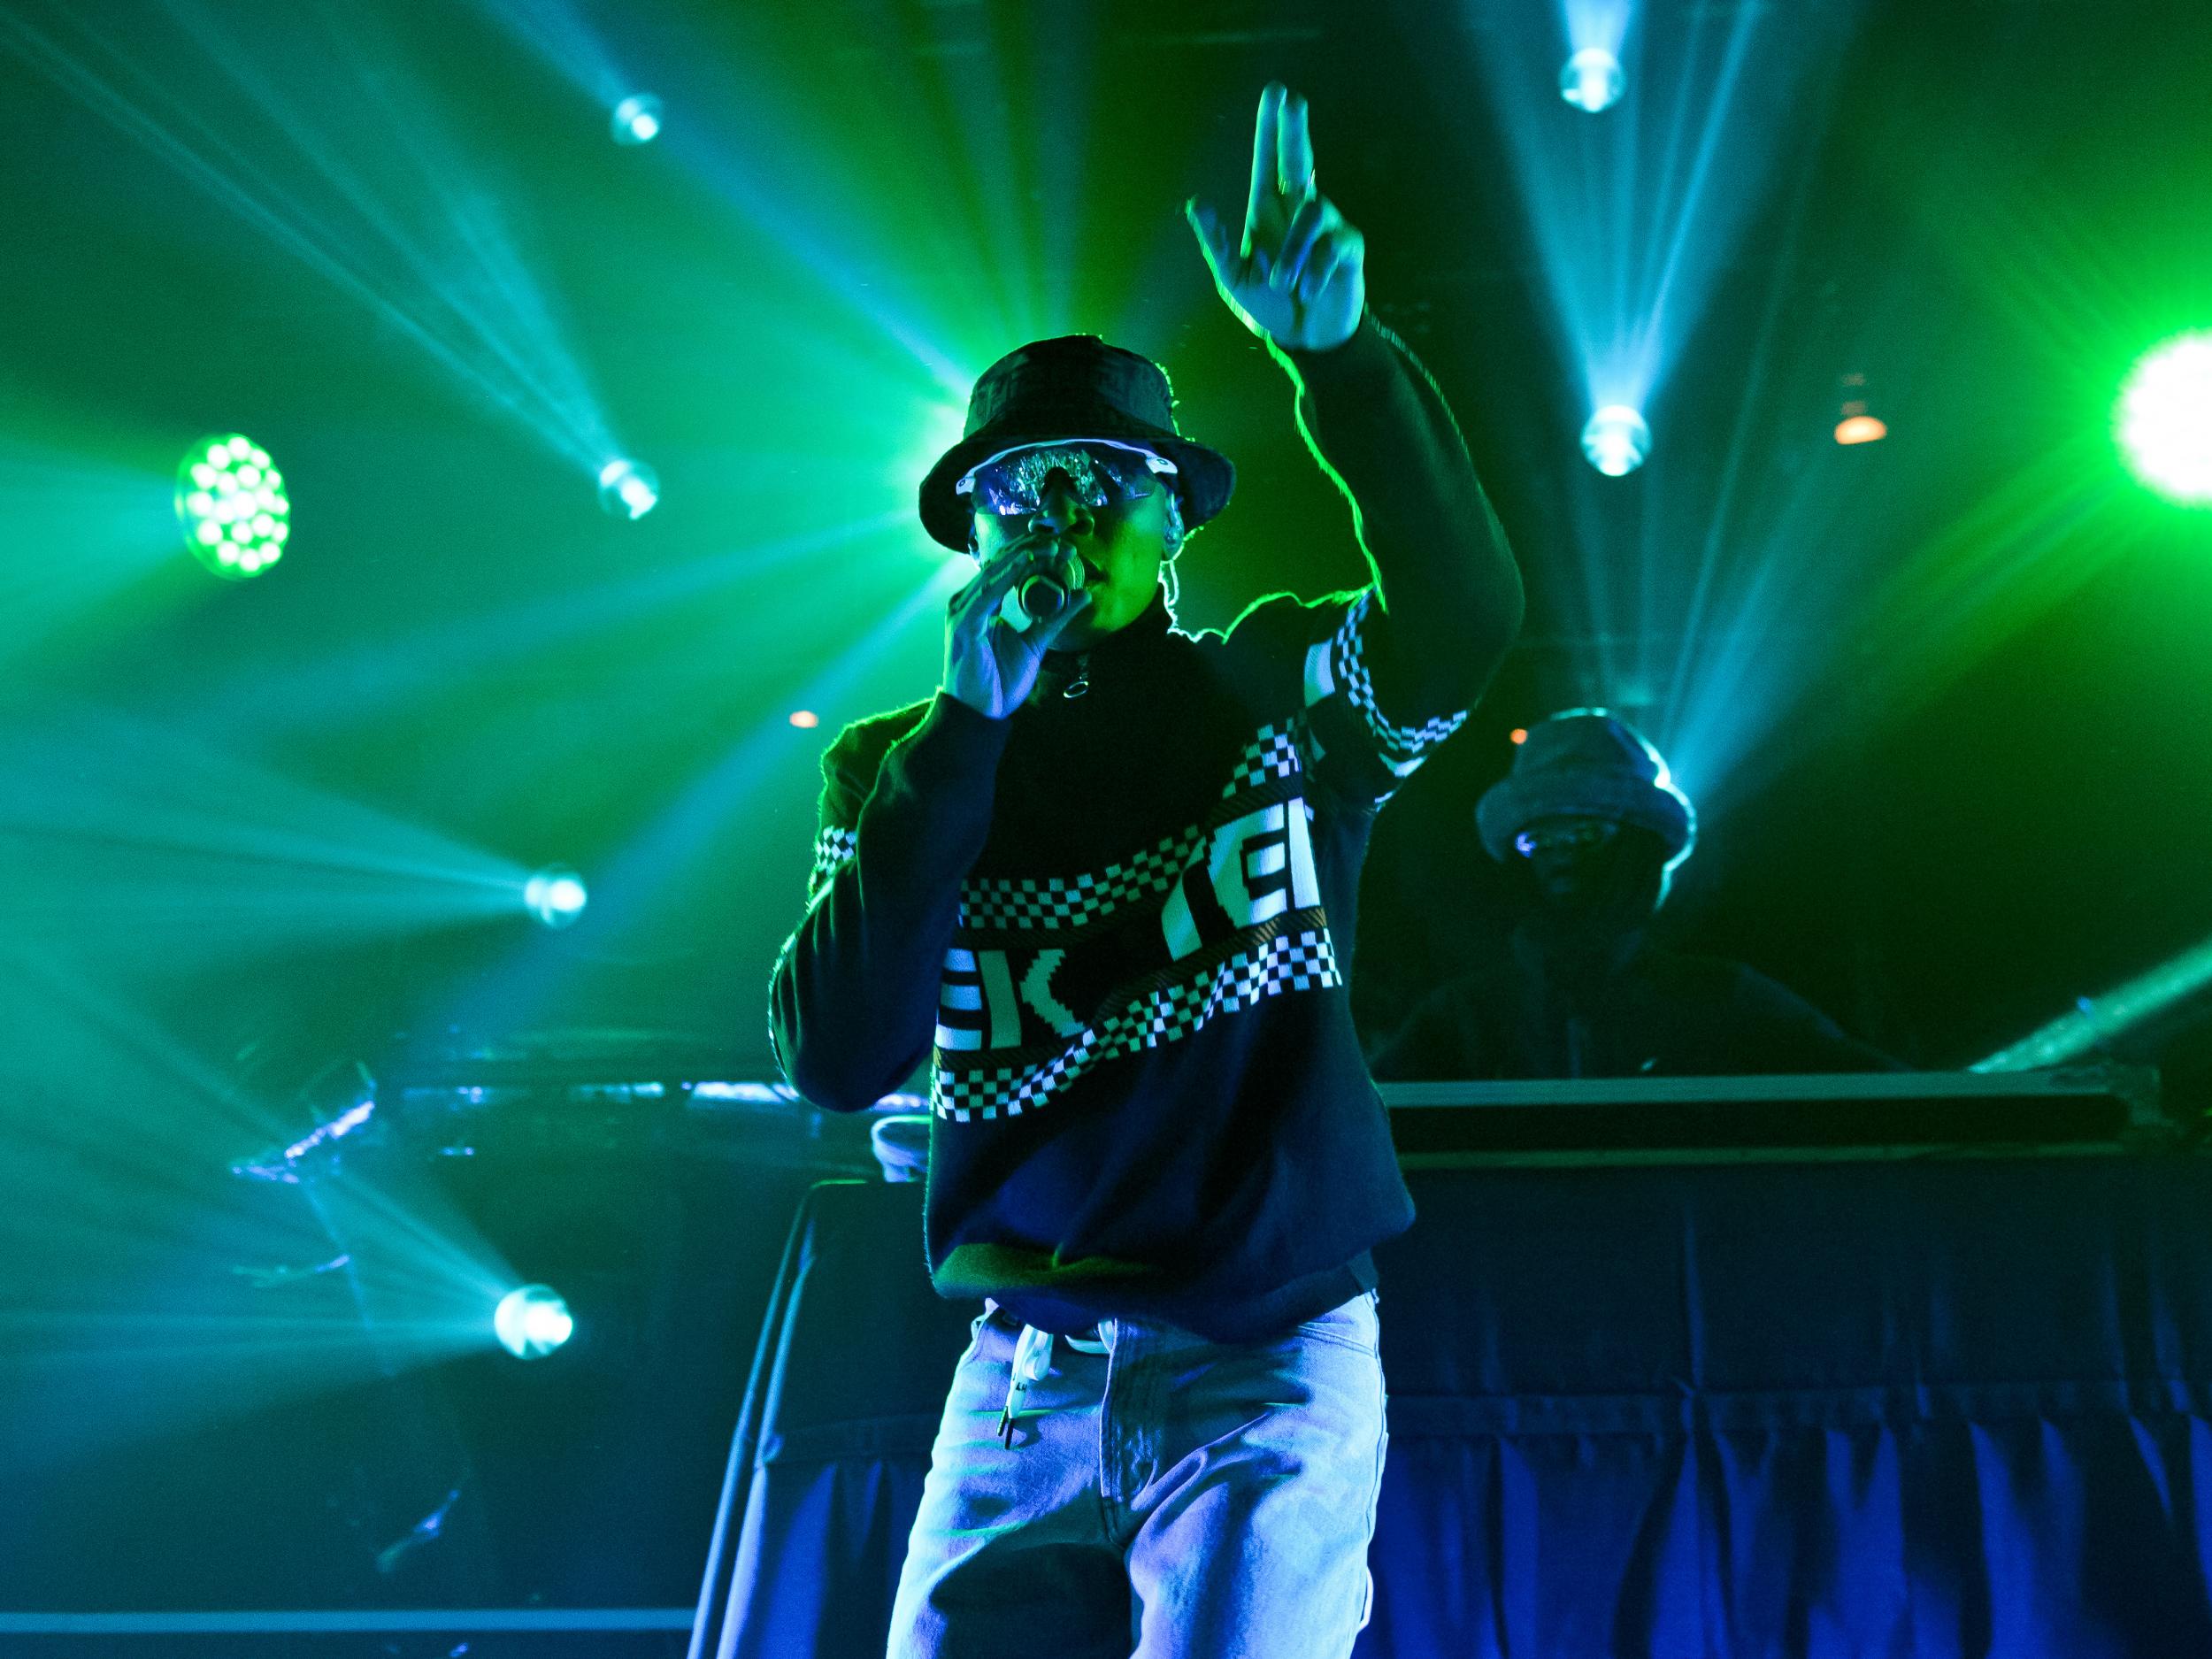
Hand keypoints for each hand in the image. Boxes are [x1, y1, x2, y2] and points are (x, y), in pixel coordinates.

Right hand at [942, 538, 1093, 718]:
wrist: (982, 713)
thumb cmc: (1000, 681)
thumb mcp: (1035, 644)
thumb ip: (1055, 619)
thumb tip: (1083, 596)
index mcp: (982, 603)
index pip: (1006, 567)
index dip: (1035, 552)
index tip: (1065, 549)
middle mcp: (969, 601)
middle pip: (1001, 563)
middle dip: (1033, 548)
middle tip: (1064, 542)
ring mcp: (964, 611)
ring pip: (996, 571)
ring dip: (1026, 555)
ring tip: (1053, 546)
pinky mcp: (964, 623)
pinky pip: (989, 592)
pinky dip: (1009, 574)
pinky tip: (1028, 561)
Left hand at [1187, 83, 1365, 352]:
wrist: (1306, 340)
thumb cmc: (1268, 306)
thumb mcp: (1232, 279)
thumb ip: (1215, 244)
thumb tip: (1196, 202)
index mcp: (1268, 212)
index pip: (1270, 161)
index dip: (1272, 128)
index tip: (1276, 92)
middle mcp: (1298, 210)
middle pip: (1299, 159)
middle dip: (1294, 130)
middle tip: (1291, 99)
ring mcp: (1327, 226)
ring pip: (1311, 215)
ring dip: (1293, 252)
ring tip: (1282, 284)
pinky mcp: (1349, 248)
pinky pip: (1331, 248)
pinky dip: (1314, 273)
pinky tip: (1306, 293)